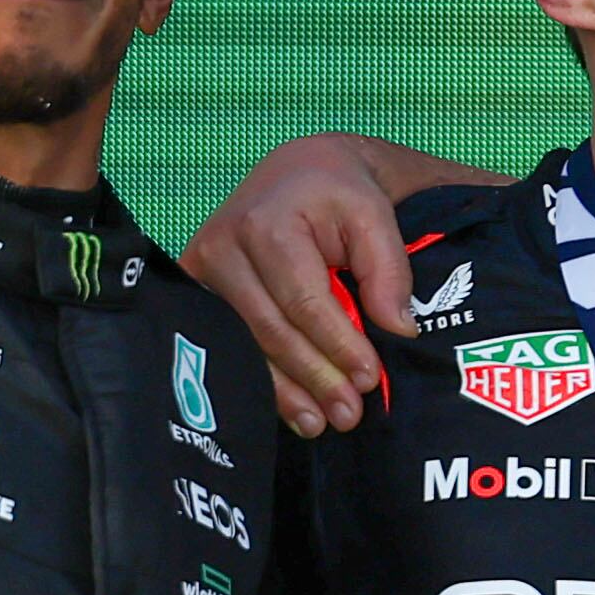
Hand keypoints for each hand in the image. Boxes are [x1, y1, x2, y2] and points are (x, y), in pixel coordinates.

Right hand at [186, 135, 439, 435]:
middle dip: (315, 377)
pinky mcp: (198, 291)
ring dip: (288, 390)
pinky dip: (265, 379)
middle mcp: (223, 249)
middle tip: (349, 414)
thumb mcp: (374, 214)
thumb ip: (388, 269)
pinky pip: (233, 343)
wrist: (297, 172)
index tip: (369, 379)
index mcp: (266, 225)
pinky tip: (293, 407)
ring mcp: (202, 272)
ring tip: (323, 422)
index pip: (304, 302)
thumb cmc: (338, 193)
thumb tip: (397, 328)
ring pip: (248, 345)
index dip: (337, 345)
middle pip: (272, 330)